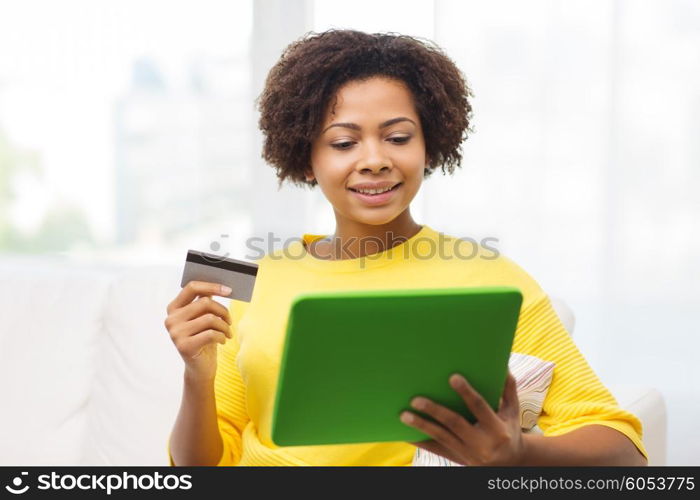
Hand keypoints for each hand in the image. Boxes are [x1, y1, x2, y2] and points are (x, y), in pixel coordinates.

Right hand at [164, 281, 232, 380]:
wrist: (199, 368)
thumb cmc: (203, 339)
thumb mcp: (202, 318)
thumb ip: (204, 301)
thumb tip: (219, 284)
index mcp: (174, 308)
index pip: (192, 287)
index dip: (211, 286)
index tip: (229, 290)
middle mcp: (171, 319)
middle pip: (205, 302)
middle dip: (223, 311)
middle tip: (229, 321)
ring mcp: (175, 333)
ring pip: (210, 319)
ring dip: (224, 326)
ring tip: (227, 332)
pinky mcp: (184, 346)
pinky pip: (211, 333)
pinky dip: (222, 336)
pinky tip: (222, 341)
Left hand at [400, 371, 524, 465]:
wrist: (510, 462)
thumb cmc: (509, 429)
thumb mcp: (513, 411)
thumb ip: (508, 388)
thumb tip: (503, 363)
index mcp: (497, 428)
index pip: (480, 407)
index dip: (466, 392)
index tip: (452, 377)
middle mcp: (482, 443)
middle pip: (455, 424)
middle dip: (435, 411)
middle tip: (416, 399)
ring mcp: (468, 453)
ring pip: (441, 438)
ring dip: (421, 426)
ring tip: (404, 415)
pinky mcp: (457, 459)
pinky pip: (436, 450)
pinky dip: (420, 442)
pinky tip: (406, 435)